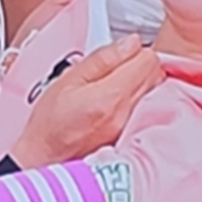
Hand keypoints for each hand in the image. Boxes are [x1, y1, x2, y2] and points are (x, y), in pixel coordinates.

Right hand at [10, 35, 161, 167]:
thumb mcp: (68, 80)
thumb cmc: (49, 123)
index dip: (135, 51)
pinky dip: (136, 99)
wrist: (44, 158)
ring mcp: (130, 127)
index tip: (121, 53)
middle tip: (115, 68)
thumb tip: (130, 43)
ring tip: (113, 85)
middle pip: (156, 75)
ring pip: (154, 91)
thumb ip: (102, 59)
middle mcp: (126, 114)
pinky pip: (146, 108)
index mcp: (110, 97)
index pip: (148, 60)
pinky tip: (115, 102)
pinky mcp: (130, 136)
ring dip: (140, 81)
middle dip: (140, 64)